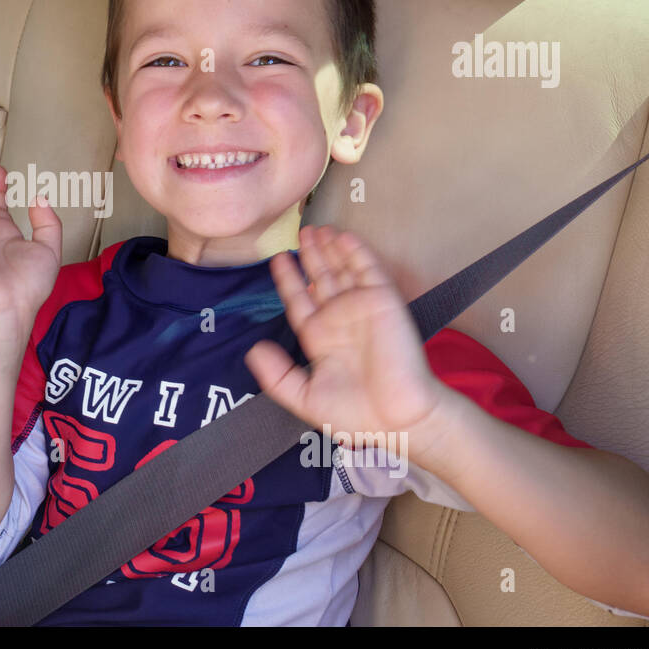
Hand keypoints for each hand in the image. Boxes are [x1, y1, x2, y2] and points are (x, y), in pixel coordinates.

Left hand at [243, 224, 443, 445]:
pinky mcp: (383, 301)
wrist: (396, 421)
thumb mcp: (304, 398)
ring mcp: (361, 307)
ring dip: (330, 248)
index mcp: (320, 338)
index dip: (289, 279)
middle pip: (320, 277)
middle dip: (311, 255)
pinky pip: (367, 270)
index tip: (277, 259)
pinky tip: (342, 236)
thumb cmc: (355, 415)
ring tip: (316, 228)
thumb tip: (252, 351)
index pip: (299, 300)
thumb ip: (277, 375)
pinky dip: (355, 252)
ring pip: (341, 269)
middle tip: (300, 231)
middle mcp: (339, 318)